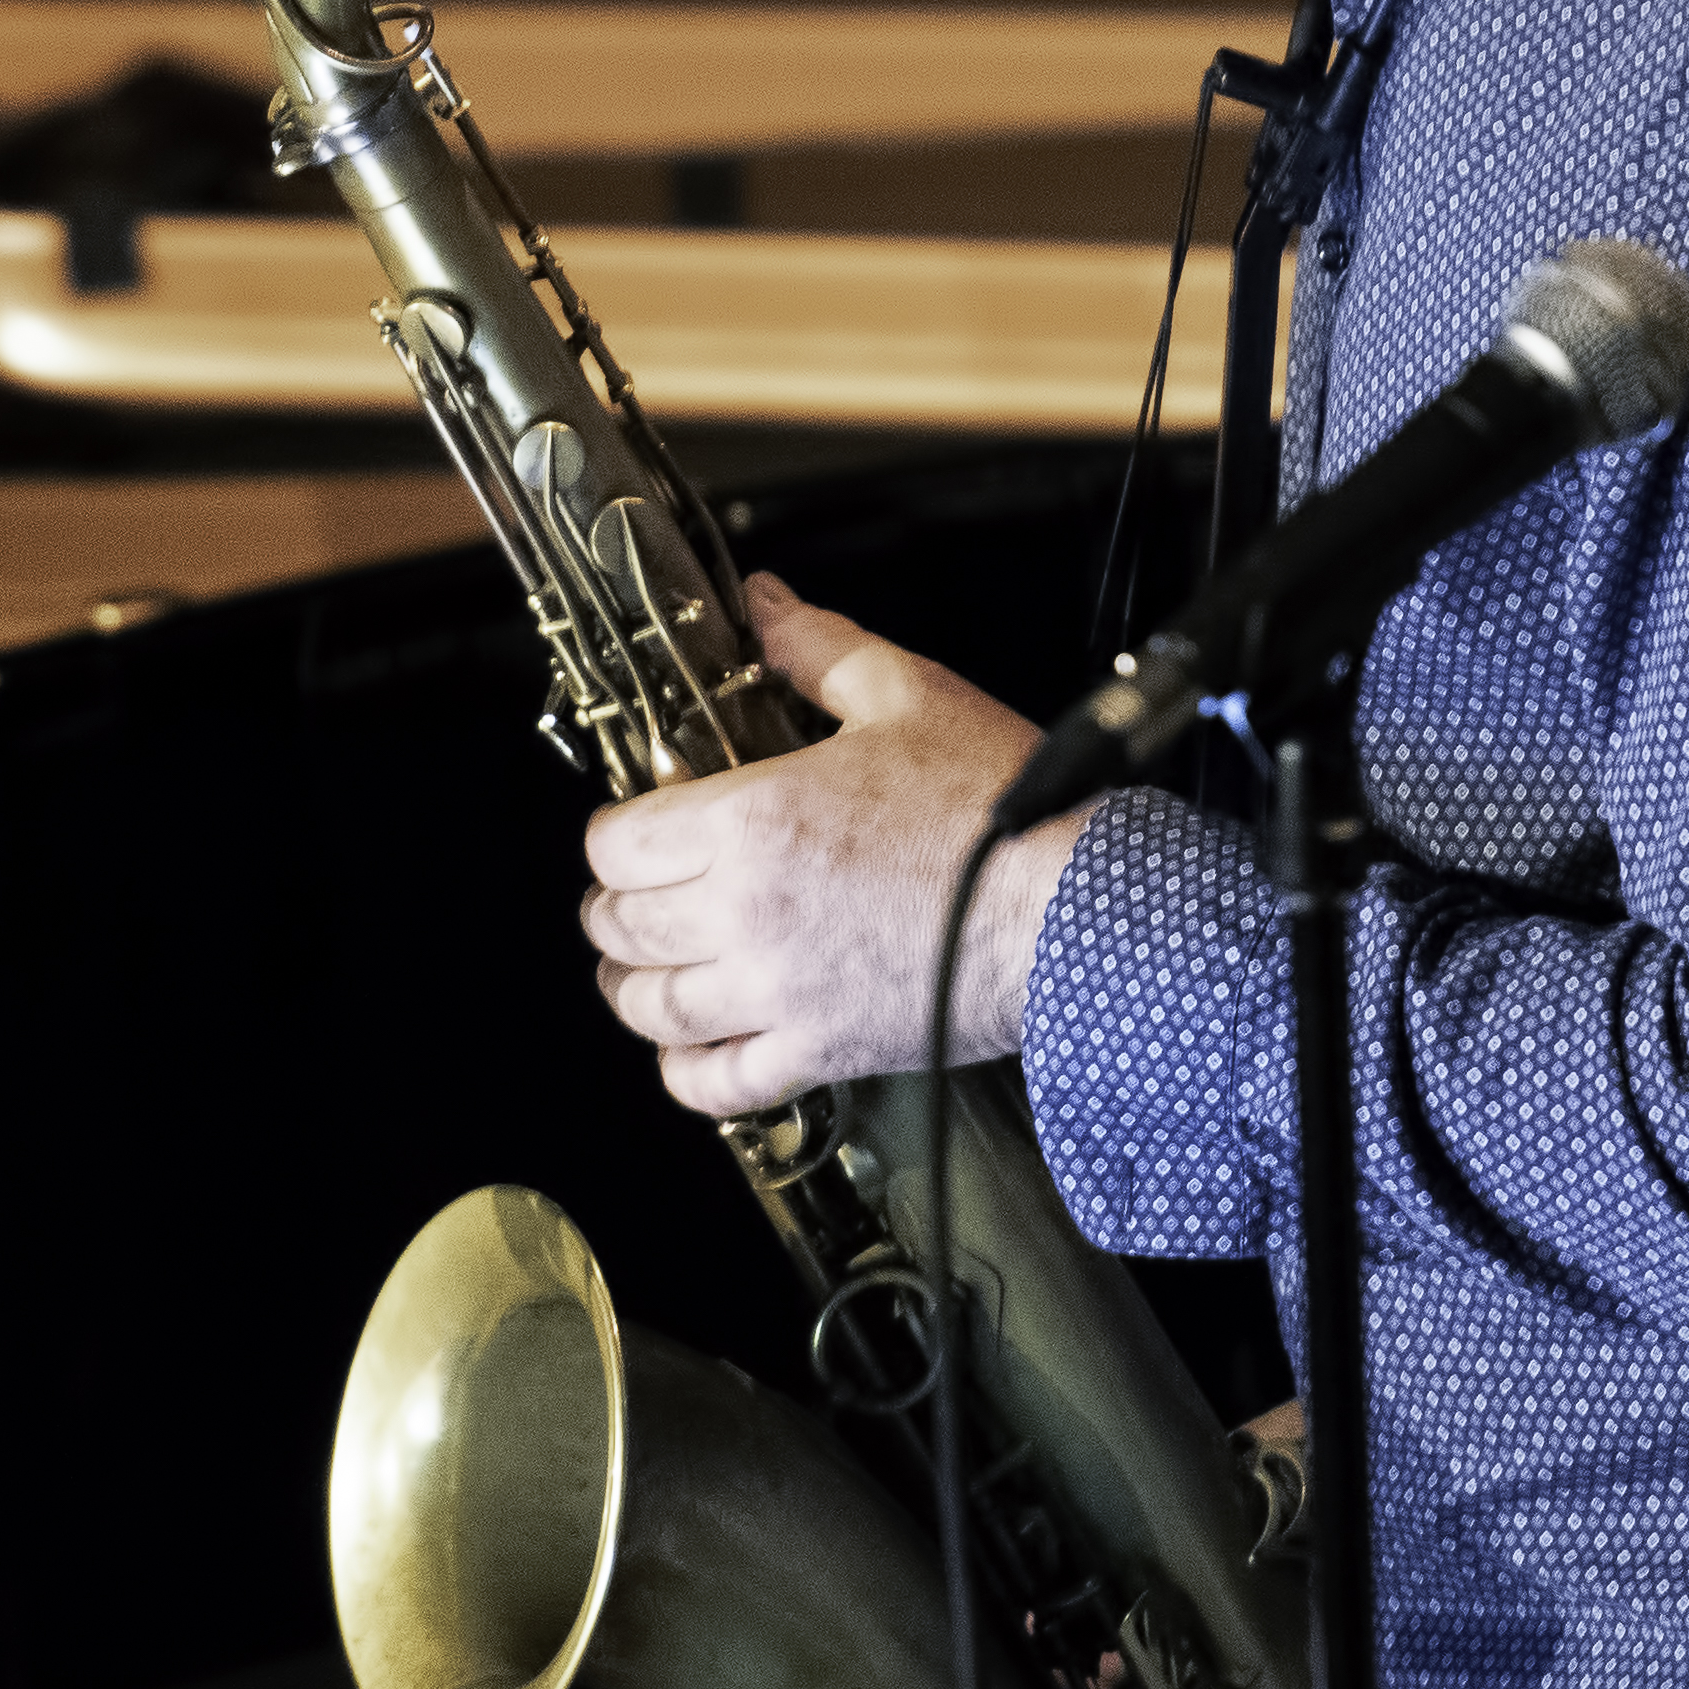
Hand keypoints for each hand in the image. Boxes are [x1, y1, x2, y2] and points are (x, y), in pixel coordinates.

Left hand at [579, 571, 1089, 1117]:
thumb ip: (818, 648)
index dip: (614, 832)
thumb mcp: (906, 694)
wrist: (1075, 908)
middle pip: (621, 925)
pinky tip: (688, 1049)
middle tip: (629, 893)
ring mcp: (780, 992)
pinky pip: (717, 1084)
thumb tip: (766, 604)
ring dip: (631, 985)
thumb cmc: (1000, 806)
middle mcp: (750, 912)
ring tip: (637, 969)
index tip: (632, 829)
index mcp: (756, 819)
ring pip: (654, 1006)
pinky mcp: (822, 1052)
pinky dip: (686, 1071)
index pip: (619, 842)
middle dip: (613, 905)